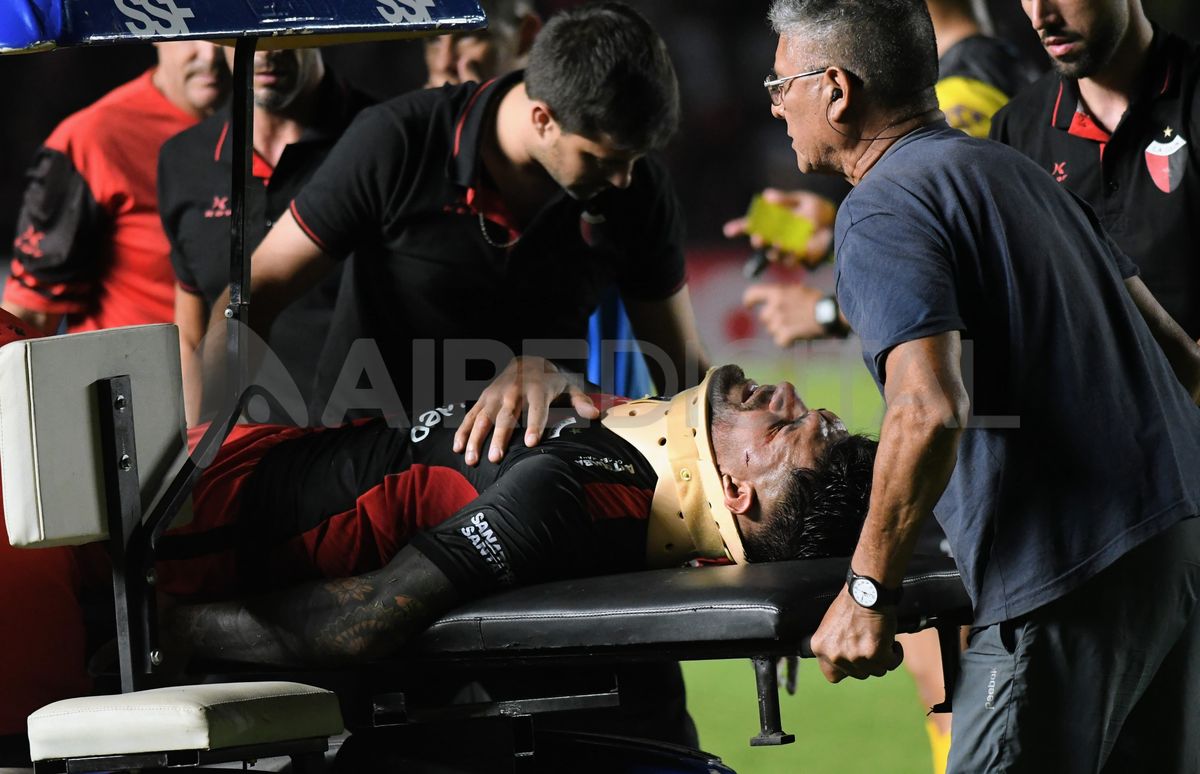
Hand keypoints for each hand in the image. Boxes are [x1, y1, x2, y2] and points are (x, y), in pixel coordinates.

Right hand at [453, 356, 599, 465]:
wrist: (527, 359)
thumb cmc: (550, 379)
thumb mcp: (569, 385)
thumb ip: (580, 400)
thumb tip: (595, 414)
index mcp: (536, 389)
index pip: (536, 409)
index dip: (534, 425)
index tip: (531, 443)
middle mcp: (513, 391)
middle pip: (505, 416)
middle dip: (499, 437)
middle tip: (495, 458)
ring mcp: (495, 394)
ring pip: (483, 417)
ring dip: (476, 438)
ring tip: (472, 459)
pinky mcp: (484, 397)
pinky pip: (471, 415)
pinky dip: (463, 431)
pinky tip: (458, 449)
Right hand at [722, 188, 835, 266]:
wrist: (838, 225)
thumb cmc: (818, 210)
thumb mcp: (803, 200)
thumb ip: (785, 200)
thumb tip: (767, 195)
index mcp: (774, 221)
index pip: (751, 225)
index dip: (739, 228)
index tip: (729, 231)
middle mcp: (776, 236)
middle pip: (760, 241)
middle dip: (758, 240)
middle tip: (759, 237)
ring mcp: (786, 248)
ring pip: (773, 253)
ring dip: (774, 249)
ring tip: (779, 242)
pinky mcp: (798, 258)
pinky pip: (790, 260)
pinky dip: (792, 255)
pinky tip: (799, 248)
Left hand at [742, 281, 827, 345]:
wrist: (830, 313)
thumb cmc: (817, 301)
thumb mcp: (798, 290)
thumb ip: (782, 295)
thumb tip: (773, 301)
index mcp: (777, 292)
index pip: (752, 294)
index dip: (749, 300)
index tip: (748, 306)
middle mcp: (775, 305)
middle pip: (764, 318)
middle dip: (774, 320)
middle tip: (791, 320)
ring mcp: (780, 320)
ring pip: (773, 330)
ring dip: (783, 330)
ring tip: (798, 326)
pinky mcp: (785, 333)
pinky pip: (780, 341)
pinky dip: (788, 341)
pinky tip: (798, 336)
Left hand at [810, 588, 903, 682]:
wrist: (866, 591)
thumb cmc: (851, 604)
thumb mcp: (830, 627)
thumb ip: (834, 645)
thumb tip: (842, 659)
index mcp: (820, 647)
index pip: (832, 675)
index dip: (846, 669)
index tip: (854, 661)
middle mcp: (835, 655)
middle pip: (857, 674)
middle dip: (867, 663)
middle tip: (871, 645)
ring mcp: (855, 657)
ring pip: (876, 671)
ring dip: (882, 659)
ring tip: (881, 640)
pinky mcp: (875, 655)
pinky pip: (891, 664)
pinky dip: (895, 654)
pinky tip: (892, 642)